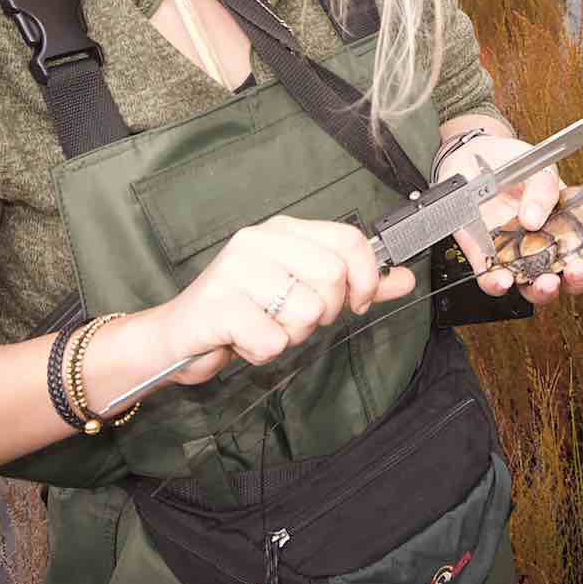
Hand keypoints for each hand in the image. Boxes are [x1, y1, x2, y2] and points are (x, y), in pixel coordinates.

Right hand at [151, 216, 417, 381]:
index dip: (366, 278)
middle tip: (296, 320)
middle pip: (332, 278)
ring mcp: (235, 270)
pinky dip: (264, 353)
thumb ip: (356, 285)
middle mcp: (259, 241)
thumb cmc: (244, 312)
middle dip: (324, 314)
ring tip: (265, 328)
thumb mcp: (302, 292)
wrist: (177, 338)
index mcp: (283, 230)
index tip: (357, 303)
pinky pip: (273, 340)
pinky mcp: (218, 306)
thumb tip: (405, 279)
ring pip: (306, 311)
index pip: (349, 239)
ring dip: (292, 335)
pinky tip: (244, 341)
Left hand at [435, 133, 582, 305]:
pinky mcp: (486, 260)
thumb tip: (534, 218)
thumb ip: (543, 190)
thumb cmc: (512, 164)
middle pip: (570, 277)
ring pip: (535, 287)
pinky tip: (503, 280)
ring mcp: (517, 258)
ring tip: (548, 282)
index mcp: (568, 226)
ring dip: (544, 291)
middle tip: (578, 268)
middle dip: (579, 278)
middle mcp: (546, 248)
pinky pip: (492, 281)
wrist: (473, 157)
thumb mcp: (537, 169)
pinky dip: (497, 285)